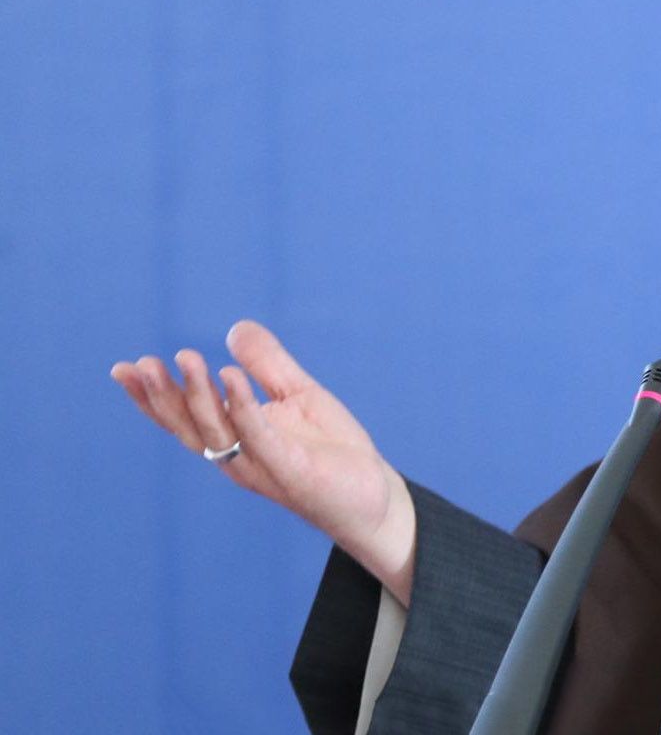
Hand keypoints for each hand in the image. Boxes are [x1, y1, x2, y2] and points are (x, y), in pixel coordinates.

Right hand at [112, 319, 416, 603]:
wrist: (372, 494)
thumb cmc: (330, 449)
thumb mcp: (298, 394)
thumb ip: (268, 364)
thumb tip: (235, 328)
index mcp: (234, 439)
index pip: (184, 417)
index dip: (152, 396)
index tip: (125, 368)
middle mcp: (238, 455)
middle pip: (189, 426)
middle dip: (162, 396)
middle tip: (141, 365)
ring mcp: (261, 464)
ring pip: (217, 431)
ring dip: (199, 395)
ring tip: (185, 359)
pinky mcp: (290, 469)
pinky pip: (260, 436)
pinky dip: (243, 408)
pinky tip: (231, 378)